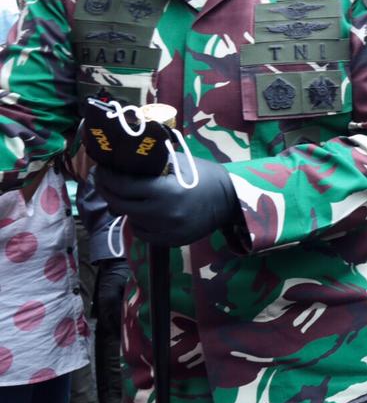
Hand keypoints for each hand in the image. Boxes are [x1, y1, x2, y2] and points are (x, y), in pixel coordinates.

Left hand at [96, 158, 240, 246]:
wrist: (230, 200)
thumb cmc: (204, 176)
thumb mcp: (179, 162)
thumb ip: (151, 164)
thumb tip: (121, 161)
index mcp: (165, 190)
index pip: (123, 186)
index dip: (106, 177)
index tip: (100, 169)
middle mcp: (163, 213)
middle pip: (119, 204)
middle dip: (107, 191)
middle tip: (103, 180)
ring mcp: (167, 230)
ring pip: (130, 220)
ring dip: (124, 207)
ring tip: (128, 195)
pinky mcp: (171, 241)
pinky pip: (143, 233)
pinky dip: (139, 222)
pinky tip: (146, 211)